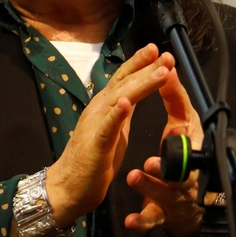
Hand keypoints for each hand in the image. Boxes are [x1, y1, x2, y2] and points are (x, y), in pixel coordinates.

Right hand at [43, 44, 173, 223]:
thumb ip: (124, 110)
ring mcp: (95, 124)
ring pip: (119, 98)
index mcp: (105, 105)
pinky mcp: (95, 144)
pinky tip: (125, 103)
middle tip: (166, 55)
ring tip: (159, 72)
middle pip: (124, 82)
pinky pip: (107, 127)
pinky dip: (116, 114)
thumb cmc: (93, 158)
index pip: (124, 78)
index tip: (158, 50)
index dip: (140, 63)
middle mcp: (99, 109)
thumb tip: (136, 92)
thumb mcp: (116, 129)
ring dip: (140, 84)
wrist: (69, 186)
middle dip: (147, 67)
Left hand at [124, 65, 204, 236]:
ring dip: (151, 187)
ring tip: (134, 176)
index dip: (183, 132)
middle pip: (179, 171)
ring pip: (164, 194)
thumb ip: (176, 99)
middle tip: (151, 160)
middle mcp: (186, 173)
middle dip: (166, 165)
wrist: (185, 200)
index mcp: (191, 149)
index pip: (189, 139)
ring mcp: (174, 195)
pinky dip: (142, 221)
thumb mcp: (182, 125)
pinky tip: (130, 221)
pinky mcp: (163, 214)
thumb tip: (168, 66)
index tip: (173, 126)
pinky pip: (152, 219)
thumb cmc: (183, 153)